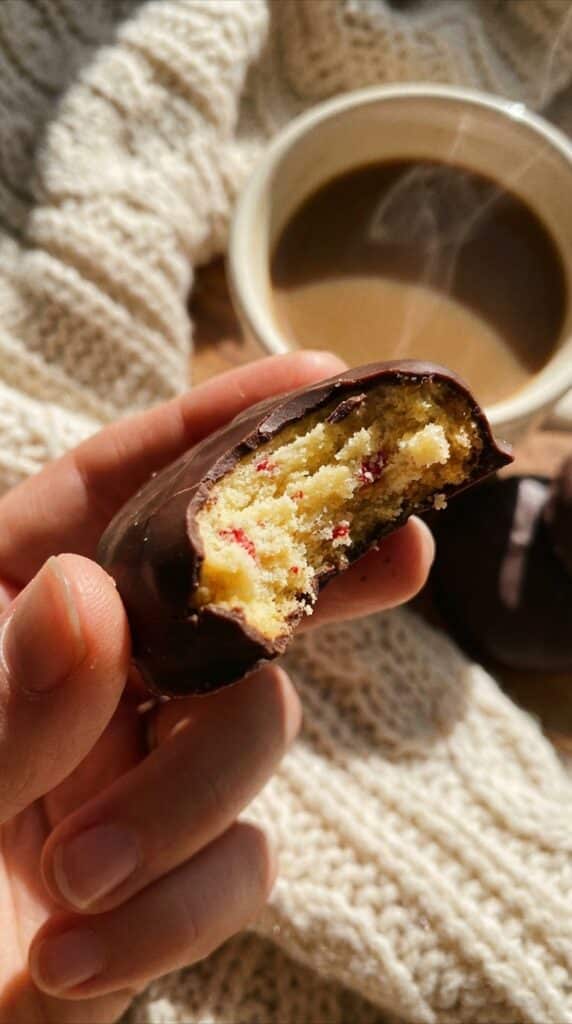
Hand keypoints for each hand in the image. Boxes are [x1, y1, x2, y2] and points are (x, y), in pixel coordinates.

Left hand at [0, 352, 433, 1023]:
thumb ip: (2, 697)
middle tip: (403, 550)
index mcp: (9, 610)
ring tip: (76, 876)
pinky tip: (81, 951)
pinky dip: (179, 908)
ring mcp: (139, 768)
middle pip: (221, 591)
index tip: (311, 381)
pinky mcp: (177, 870)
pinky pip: (243, 862)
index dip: (207, 427)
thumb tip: (89, 594)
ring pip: (248, 731)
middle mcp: (89, 675)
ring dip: (183, 802)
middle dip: (307, 573)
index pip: (109, 490)